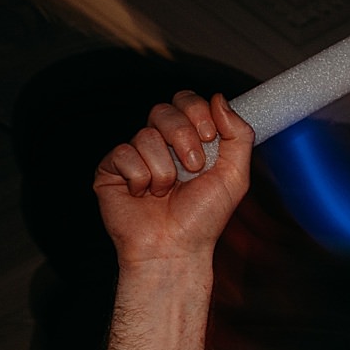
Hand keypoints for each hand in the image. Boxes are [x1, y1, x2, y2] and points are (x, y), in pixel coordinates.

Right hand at [93, 91, 253, 268]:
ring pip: (146, 135)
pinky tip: (143, 196)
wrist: (175, 249)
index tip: (210, 136)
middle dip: (183, 137)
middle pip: (164, 109)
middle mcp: (161, 145)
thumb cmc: (202, 220)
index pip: (186, 102)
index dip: (197, 112)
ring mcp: (135, 155)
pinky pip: (123, 154)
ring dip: (165, 169)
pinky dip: (140, 179)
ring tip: (167, 192)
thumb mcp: (235, 177)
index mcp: (189, 141)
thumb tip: (219, 99)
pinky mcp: (110, 169)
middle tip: (194, 167)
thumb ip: (238, 136)